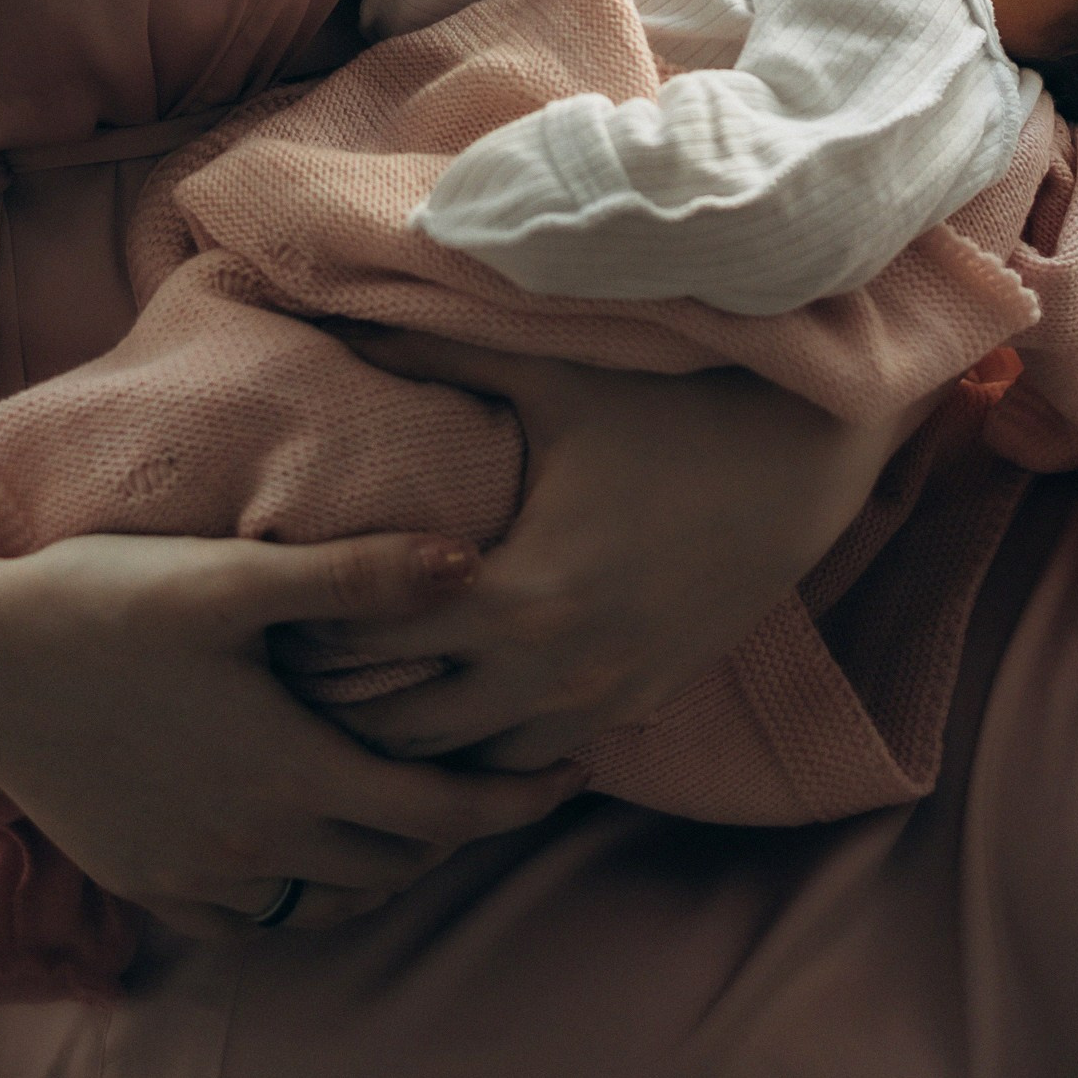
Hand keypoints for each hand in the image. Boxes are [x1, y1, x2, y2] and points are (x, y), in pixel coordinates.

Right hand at [0, 524, 580, 944]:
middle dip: (465, 825)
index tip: (573, 768)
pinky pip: (252, 916)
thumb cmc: (101, 598)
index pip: (442, 813)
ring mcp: (195, 873)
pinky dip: (300, 887)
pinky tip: (309, 838)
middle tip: (510, 775)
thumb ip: (355, 574)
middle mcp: (254, 843)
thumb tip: (471, 563)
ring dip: (385, 859)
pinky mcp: (144, 879)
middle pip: (396, 860)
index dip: (516, 796)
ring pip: (327, 895)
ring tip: (419, 802)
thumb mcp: (233, 576)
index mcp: (292, 772)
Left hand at [313, 335, 925, 770]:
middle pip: (411, 731)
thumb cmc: (670, 406)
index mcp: (525, 595)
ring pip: (474, 766)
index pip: (380, 644)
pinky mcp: (639, 705)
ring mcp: (605, 700)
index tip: (275, 604)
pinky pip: (538, 762)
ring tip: (358, 691)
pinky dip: (485, 749)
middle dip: (346, 702)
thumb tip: (336, 310)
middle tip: (295, 660)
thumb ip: (438, 348)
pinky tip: (451, 709)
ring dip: (415, 738)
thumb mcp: (551, 373)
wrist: (802, 460)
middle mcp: (560, 670)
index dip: (315, 628)